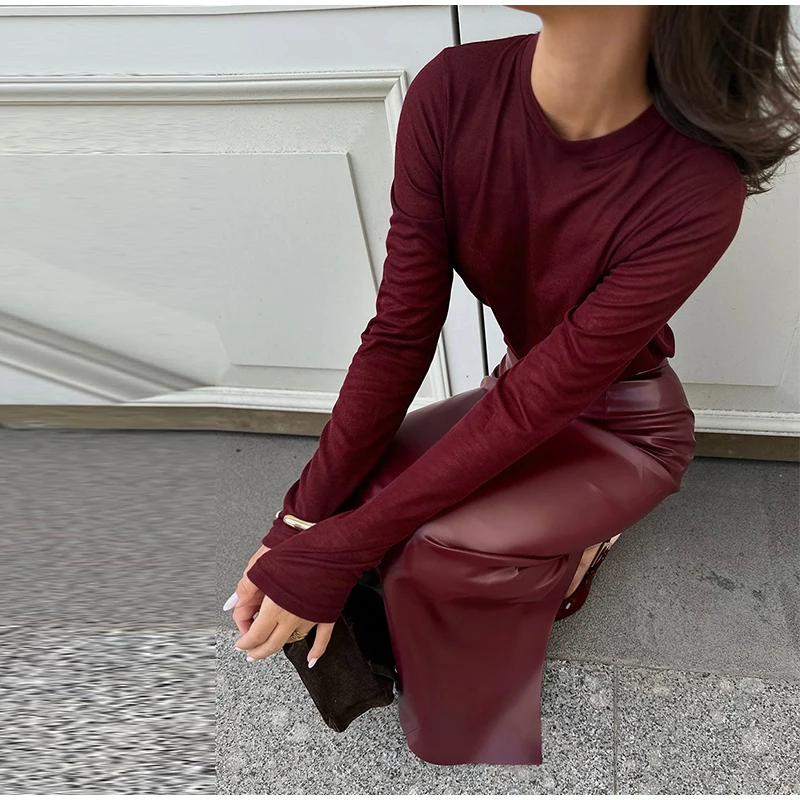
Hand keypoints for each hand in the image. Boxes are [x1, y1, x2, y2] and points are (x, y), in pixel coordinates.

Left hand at [223, 543, 334, 666]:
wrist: (330, 549)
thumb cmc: (299, 553)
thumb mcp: (263, 564)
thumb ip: (245, 587)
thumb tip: (231, 603)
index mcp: (274, 606)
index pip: (255, 635)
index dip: (245, 642)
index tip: (241, 643)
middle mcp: (292, 616)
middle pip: (272, 645)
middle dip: (258, 652)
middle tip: (251, 653)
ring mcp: (310, 617)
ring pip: (292, 641)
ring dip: (280, 646)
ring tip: (272, 647)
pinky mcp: (326, 614)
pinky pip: (322, 638)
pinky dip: (317, 651)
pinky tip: (312, 659)